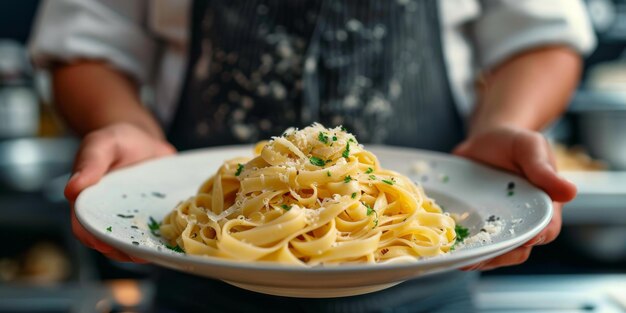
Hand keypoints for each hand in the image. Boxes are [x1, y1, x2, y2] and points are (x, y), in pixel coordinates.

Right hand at [66, 123, 175, 261]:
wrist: (144, 141)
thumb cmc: (117, 141)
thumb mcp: (102, 145)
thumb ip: (89, 163)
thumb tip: (71, 189)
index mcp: (89, 203)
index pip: (85, 228)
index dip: (93, 238)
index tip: (106, 244)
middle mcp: (109, 217)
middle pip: (111, 243)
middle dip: (125, 251)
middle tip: (141, 253)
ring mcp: (132, 221)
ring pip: (135, 243)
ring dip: (145, 249)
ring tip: (160, 250)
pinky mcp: (152, 219)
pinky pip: (155, 234)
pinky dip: (163, 239)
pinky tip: (175, 241)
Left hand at [453, 126, 576, 270]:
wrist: (485, 139)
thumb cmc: (514, 142)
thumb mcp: (530, 148)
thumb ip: (544, 170)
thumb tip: (570, 192)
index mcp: (544, 208)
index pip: (544, 230)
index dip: (534, 238)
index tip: (522, 240)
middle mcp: (521, 222)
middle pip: (516, 249)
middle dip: (498, 256)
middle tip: (479, 256)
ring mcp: (496, 225)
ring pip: (491, 251)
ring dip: (477, 258)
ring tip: (460, 259)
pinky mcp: (474, 223)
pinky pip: (470, 240)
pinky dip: (461, 247)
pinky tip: (447, 250)